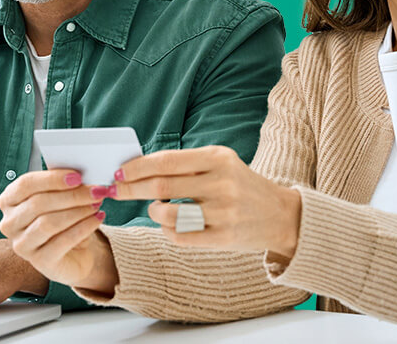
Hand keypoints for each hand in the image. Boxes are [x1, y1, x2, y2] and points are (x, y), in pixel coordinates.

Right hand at [0, 170, 119, 294]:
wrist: (73, 253)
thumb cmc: (63, 219)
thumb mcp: (60, 198)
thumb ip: (63, 184)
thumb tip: (81, 174)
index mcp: (9, 201)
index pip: (25, 185)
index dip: (52, 179)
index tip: (77, 176)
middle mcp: (9, 223)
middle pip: (38, 203)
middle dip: (71, 195)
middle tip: (96, 191)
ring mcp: (21, 245)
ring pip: (48, 223)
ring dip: (78, 211)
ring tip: (96, 204)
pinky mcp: (40, 261)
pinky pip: (63, 241)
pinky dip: (84, 227)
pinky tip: (97, 218)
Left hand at [114, 145, 302, 256]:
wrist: (281, 215)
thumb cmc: (241, 186)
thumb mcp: (221, 163)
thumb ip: (186, 164)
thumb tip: (138, 168)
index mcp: (219, 158)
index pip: (167, 161)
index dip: (137, 167)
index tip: (119, 171)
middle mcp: (221, 183)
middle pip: (161, 187)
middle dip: (131, 188)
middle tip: (115, 190)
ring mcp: (223, 212)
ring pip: (168, 214)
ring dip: (153, 212)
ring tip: (156, 208)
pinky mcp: (223, 238)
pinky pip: (180, 237)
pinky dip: (167, 231)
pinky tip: (170, 225)